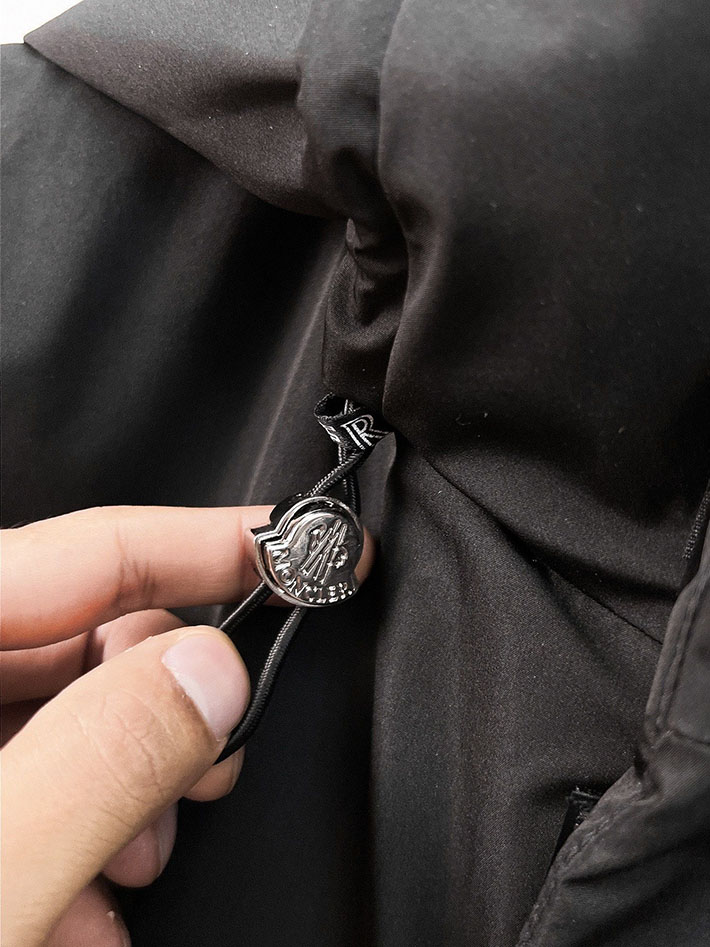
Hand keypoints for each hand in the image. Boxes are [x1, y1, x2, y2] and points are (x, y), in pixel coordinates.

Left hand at [0, 505, 372, 946]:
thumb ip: (101, 757)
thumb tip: (211, 672)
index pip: (95, 551)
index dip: (216, 542)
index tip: (310, 547)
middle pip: (93, 641)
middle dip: (175, 703)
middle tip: (222, 755)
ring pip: (75, 720)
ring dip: (131, 794)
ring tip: (133, 871)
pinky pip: (36, 785)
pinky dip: (81, 839)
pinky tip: (84, 913)